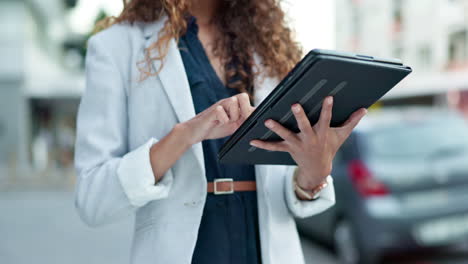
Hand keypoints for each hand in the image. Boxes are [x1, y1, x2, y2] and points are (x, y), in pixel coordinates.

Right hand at [183, 93, 254, 144]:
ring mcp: (219, 106)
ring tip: (228, 123)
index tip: (257, 119)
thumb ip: (245, 122)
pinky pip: (220, 111)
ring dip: (233, 115)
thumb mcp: (233, 126)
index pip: (248, 102)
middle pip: (243, 96)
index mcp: (235, 106)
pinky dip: (222, 119)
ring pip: (232, 101)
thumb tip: (259, 123)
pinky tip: (218, 123)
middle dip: (245, 110)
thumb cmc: (215, 128)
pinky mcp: (211, 111)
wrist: (196, 132)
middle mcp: (228, 103)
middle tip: (241, 121)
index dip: (254, 109)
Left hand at [249, 96, 366, 189]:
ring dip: (277, 129)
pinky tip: (252, 141)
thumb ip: (351, 121)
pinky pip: (274, 147)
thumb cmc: (329, 147)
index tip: (328, 97)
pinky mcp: (288, 149)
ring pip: (286, 135)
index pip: (326, 119)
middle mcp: (309, 139)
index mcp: (322, 134)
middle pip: (304, 126)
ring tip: (267, 121)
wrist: (318, 168)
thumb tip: (364, 109)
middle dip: (300, 116)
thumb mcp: (341, 135)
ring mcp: (297, 144)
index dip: (327, 109)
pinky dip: (263, 144)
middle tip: (294, 105)